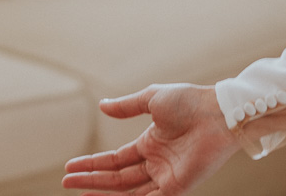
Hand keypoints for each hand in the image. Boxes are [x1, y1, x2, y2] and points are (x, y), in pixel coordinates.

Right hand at [61, 84, 238, 194]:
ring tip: (80, 194)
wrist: (219, 112)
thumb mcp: (152, 100)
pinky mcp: (178, 187)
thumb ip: (127, 106)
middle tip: (66, 183)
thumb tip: (102, 106)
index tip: (70, 167)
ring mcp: (166, 177)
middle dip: (91, 180)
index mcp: (150, 144)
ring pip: (129, 192)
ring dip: (104, 193)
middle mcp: (155, 164)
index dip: (92, 164)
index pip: (114, 160)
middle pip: (116, 178)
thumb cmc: (190, 102)